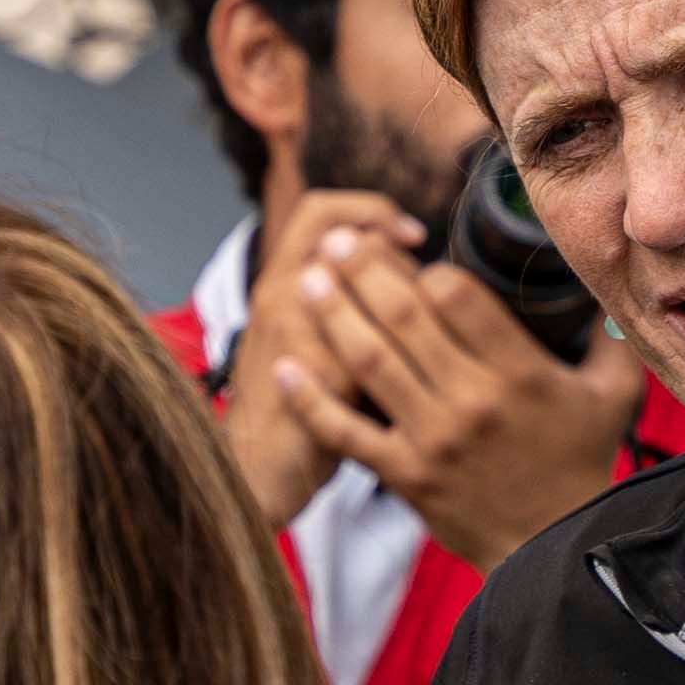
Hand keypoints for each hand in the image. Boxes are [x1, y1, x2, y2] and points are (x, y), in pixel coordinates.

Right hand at [219, 190, 423, 525]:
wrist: (254, 474)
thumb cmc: (286, 408)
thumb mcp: (300, 338)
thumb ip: (337, 302)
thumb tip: (401, 272)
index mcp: (275, 281)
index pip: (321, 210)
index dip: (373, 211)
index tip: (412, 236)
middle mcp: (281, 298)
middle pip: (358, 244)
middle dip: (405, 262)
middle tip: (430, 289)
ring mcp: (297, 338)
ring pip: (374, 292)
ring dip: (411, 306)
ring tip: (426, 333)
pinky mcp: (323, 382)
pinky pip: (381, 349)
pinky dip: (409, 356)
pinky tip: (421, 375)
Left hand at [268, 220, 650, 569]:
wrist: (553, 550)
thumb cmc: (581, 465)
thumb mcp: (613, 396)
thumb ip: (608, 336)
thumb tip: (603, 286)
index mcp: (520, 371)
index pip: (457, 295)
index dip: (426, 267)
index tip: (411, 255)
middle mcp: (471, 399)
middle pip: (404, 316)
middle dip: (364, 269)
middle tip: (336, 241)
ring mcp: (432, 438)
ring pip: (369, 361)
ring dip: (332, 314)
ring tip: (309, 279)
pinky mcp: (403, 474)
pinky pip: (345, 430)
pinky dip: (309, 398)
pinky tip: (283, 367)